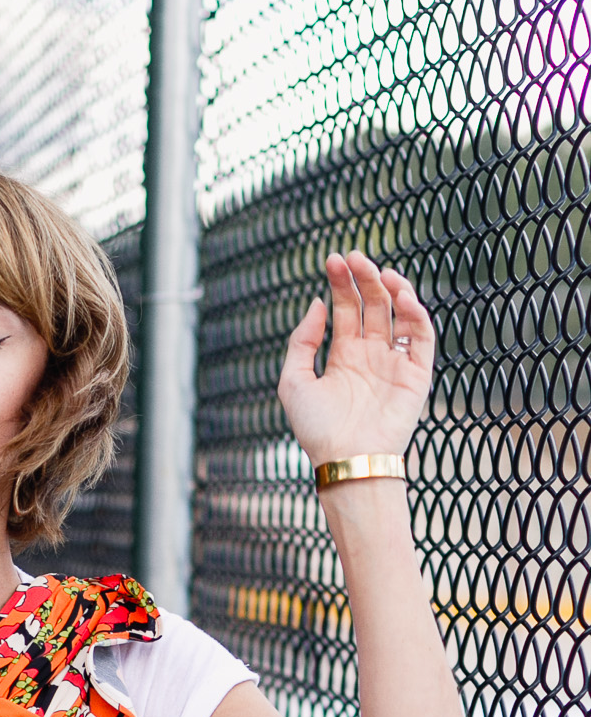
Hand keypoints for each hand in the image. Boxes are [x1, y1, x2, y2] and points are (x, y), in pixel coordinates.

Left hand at [278, 250, 434, 467]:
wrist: (346, 458)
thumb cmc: (316, 428)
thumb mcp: (294, 381)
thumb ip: (302, 341)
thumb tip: (316, 304)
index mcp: (343, 355)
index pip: (347, 308)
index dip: (341, 283)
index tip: (333, 260)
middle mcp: (370, 354)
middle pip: (372, 304)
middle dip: (364, 278)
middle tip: (354, 257)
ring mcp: (394, 362)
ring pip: (398, 314)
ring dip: (391, 288)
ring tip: (379, 272)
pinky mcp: (416, 374)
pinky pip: (422, 336)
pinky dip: (416, 313)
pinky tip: (400, 295)